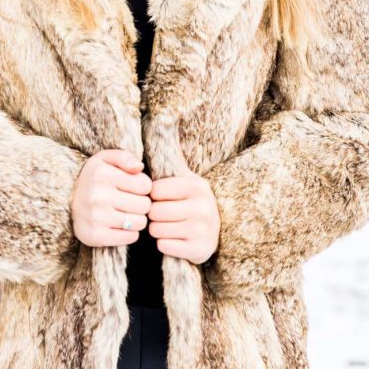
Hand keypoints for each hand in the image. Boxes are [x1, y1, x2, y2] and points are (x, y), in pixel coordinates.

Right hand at [70, 149, 152, 247]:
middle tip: (130, 201)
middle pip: (144, 205)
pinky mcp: (95, 236)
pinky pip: (131, 237)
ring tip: (125, 212)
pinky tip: (119, 225)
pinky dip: (129, 233)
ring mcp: (96, 218)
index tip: (133, 187)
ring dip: (136, 218)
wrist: (65, 201)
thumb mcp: (105, 159)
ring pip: (140, 222)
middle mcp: (98, 196)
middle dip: (141, 203)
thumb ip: (124, 157)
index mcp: (102, 174)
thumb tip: (139, 167)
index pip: (145, 185)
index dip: (143, 186)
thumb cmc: (93, 178)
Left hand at [147, 144, 220, 264]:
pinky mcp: (199, 251)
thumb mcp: (186, 179)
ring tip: (170, 226)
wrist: (214, 234)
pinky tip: (176, 240)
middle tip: (165, 216)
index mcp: (198, 186)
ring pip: (156, 229)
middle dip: (155, 215)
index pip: (154, 191)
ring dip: (158, 230)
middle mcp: (204, 207)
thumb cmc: (190, 203)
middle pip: (154, 211)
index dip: (154, 197)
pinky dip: (165, 245)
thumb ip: (172, 154)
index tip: (163, 199)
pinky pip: (164, 246)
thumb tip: (162, 118)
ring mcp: (203, 230)